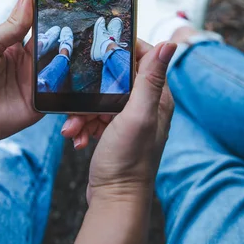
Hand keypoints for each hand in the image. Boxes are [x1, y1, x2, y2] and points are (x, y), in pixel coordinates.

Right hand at [61, 40, 175, 203]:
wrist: (114, 200)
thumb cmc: (129, 160)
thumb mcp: (137, 116)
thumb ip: (150, 80)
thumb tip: (170, 43)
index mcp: (157, 98)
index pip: (144, 58)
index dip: (123, 50)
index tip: (100, 48)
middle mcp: (145, 105)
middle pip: (114, 78)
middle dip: (92, 89)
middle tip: (78, 100)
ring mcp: (128, 119)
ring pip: (99, 99)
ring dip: (82, 113)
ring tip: (73, 129)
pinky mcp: (112, 131)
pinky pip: (93, 117)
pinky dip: (82, 126)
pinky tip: (76, 139)